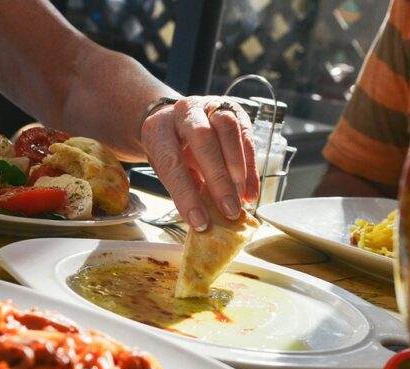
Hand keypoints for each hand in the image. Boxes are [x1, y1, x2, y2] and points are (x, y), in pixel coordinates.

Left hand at [140, 96, 259, 229]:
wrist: (176, 120)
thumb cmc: (170, 148)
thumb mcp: (166, 168)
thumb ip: (184, 186)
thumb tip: (206, 216)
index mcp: (159, 128)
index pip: (171, 161)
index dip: (186, 194)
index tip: (199, 221)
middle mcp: (185, 111)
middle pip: (203, 139)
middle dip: (218, 178)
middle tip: (228, 210)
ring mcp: (211, 106)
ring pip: (229, 130)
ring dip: (238, 169)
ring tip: (240, 199)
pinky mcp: (234, 111)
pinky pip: (247, 138)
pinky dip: (251, 168)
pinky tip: (250, 192)